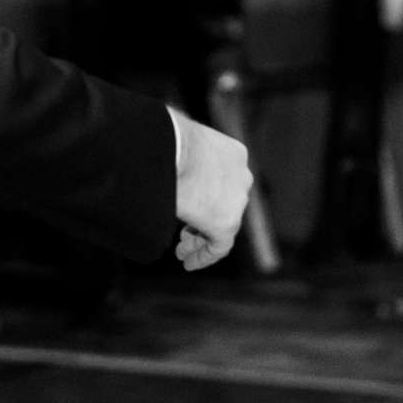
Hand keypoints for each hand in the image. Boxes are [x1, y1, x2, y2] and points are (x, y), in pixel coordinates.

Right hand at [171, 109, 252, 270]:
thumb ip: (181, 154)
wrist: (171, 150)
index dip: (206, 197)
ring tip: (183, 252)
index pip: (223, 181)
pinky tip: (188, 262)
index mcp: (234, 154)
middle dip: (204, 219)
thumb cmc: (166, 140)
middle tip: (185, 234)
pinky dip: (204, 255)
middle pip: (224, 204)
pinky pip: (219, 246)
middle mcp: (242, 176)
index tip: (192, 209)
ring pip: (223, 226)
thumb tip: (160, 155)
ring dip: (201, 240)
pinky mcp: (227, 223)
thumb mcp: (181, 142)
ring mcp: (237, 200)